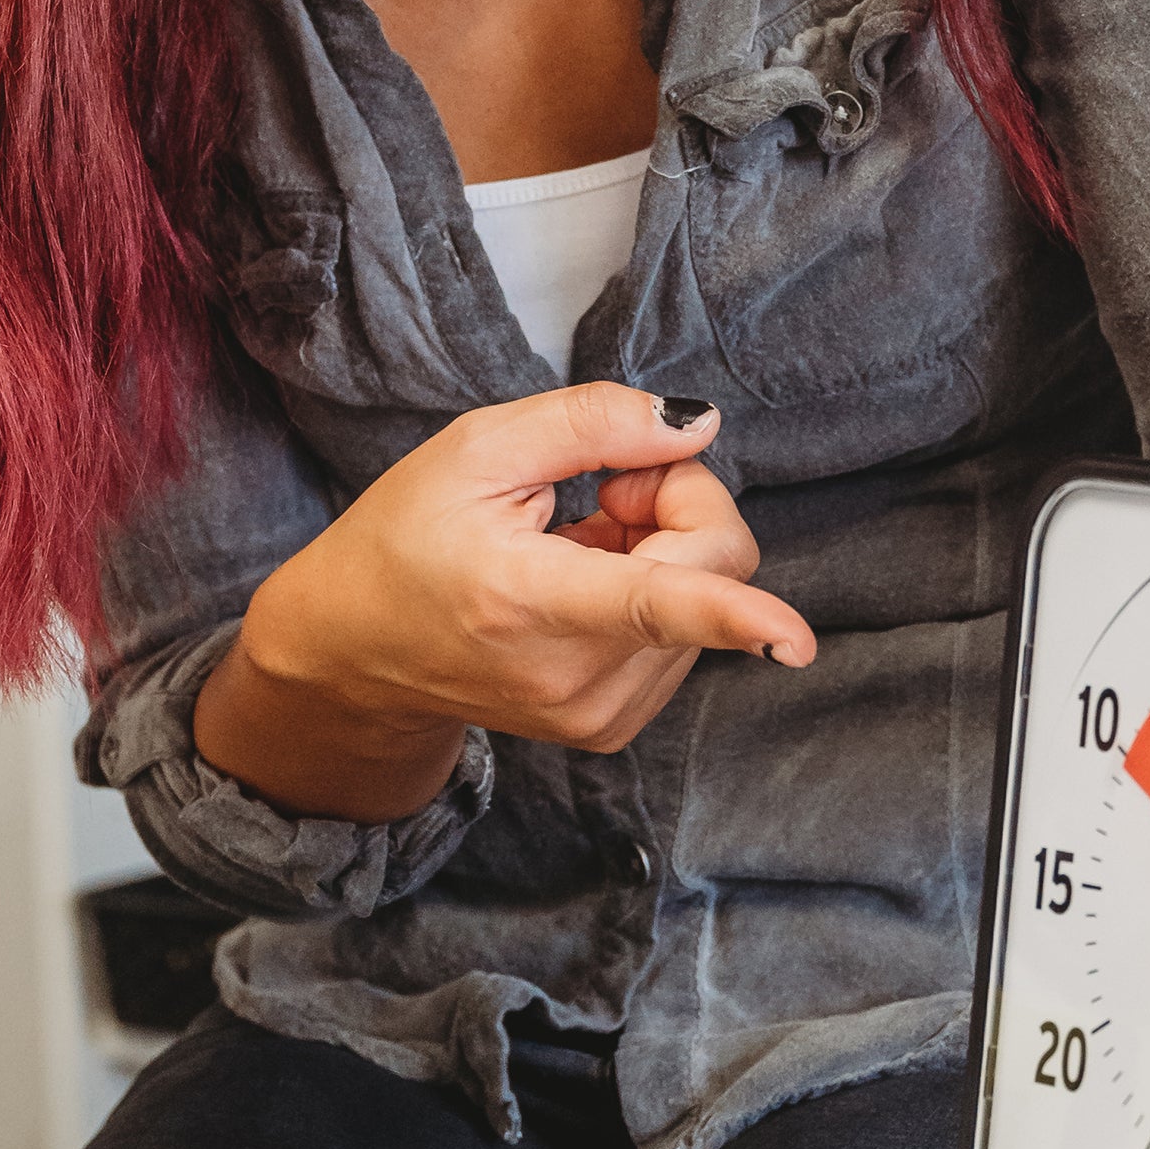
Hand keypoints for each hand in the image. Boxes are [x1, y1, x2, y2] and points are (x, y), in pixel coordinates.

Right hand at [194, 385, 814, 820]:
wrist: (353, 653)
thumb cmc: (406, 539)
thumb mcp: (478, 448)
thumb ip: (593, 422)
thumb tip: (695, 425)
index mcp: (527, 600)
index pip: (651, 606)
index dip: (735, 615)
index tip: (795, 640)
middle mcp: (571, 675)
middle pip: (713, 566)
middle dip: (680, 502)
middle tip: (604, 488)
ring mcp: (596, 713)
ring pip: (712, 598)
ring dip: (664, 548)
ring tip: (577, 540)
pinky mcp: (611, 726)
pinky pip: (687, 633)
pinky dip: (655, 589)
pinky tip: (586, 579)